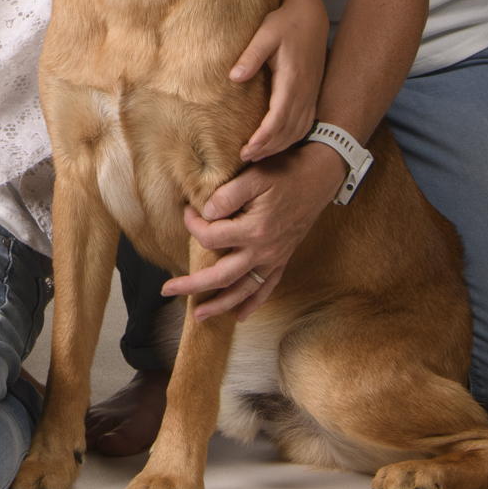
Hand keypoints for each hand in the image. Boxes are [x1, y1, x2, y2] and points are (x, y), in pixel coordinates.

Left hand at [161, 140, 345, 319]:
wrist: (320, 178)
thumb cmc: (284, 173)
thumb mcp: (253, 177)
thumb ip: (226, 196)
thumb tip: (205, 213)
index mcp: (254, 230)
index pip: (211, 237)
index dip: (192, 225)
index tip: (186, 211)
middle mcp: (264, 251)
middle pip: (222, 276)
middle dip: (193, 286)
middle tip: (168, 289)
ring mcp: (274, 259)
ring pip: (243, 290)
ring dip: (220, 305)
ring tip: (199, 316)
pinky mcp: (283, 260)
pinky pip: (267, 288)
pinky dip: (253, 303)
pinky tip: (241, 315)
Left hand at [230, 0, 328, 163]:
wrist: (310, 16)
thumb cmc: (285, 23)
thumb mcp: (265, 34)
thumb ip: (251, 55)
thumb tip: (234, 77)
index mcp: (293, 79)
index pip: (279, 117)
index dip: (264, 136)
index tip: (248, 148)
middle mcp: (305, 91)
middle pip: (288, 130)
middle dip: (268, 147)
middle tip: (246, 157)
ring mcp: (310, 94)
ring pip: (298, 130)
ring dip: (279, 146)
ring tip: (257, 155)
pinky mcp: (311, 94)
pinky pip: (304, 123)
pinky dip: (290, 137)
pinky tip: (277, 143)